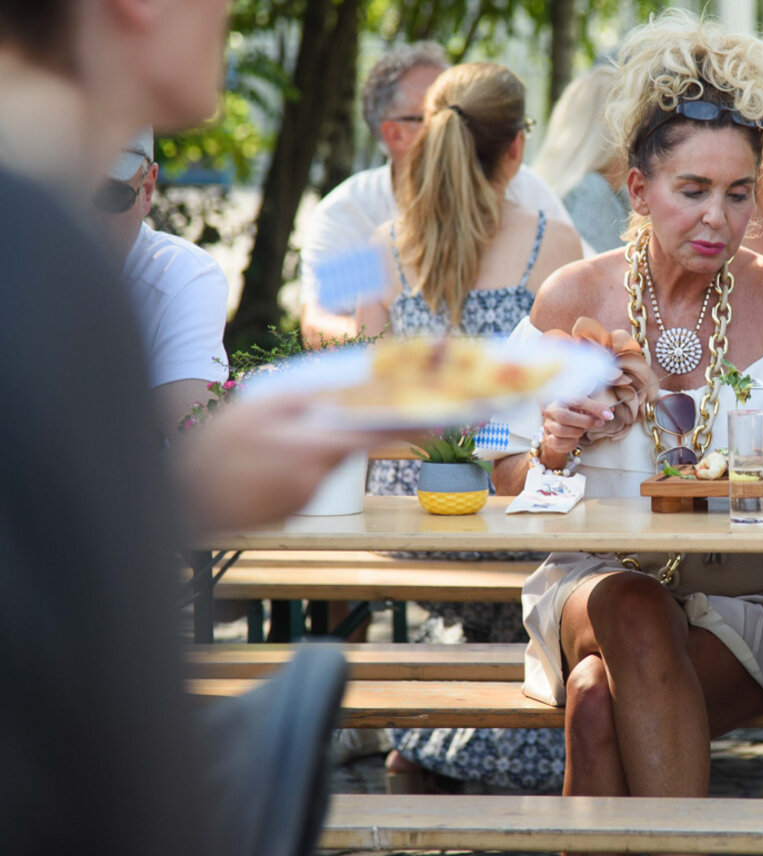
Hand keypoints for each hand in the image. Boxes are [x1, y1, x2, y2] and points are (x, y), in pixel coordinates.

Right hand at [173, 394, 402, 531]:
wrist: (183, 501)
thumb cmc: (216, 451)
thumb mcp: (258, 409)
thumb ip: (301, 399)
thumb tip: (332, 394)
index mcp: (314, 446)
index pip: (374, 433)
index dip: (408, 426)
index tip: (439, 422)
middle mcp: (317, 475)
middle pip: (347, 445)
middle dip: (344, 431)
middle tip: (337, 424)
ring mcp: (305, 495)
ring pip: (321, 462)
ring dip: (305, 450)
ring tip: (261, 448)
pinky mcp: (293, 509)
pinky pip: (303, 480)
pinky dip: (289, 470)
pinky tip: (257, 468)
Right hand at [539, 396, 614, 466]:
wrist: (557, 434)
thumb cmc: (573, 419)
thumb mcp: (584, 411)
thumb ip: (595, 410)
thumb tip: (610, 411)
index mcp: (562, 399)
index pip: (578, 401)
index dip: (595, 408)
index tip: (608, 415)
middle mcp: (551, 411)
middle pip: (564, 416)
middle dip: (585, 422)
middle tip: (598, 424)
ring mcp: (548, 425)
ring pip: (561, 430)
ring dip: (577, 432)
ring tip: (581, 431)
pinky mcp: (548, 439)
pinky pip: (559, 442)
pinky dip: (570, 442)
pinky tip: (573, 439)